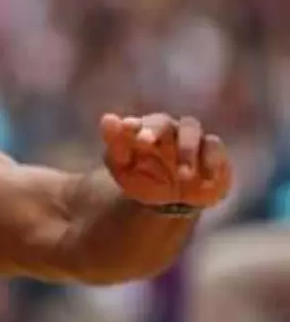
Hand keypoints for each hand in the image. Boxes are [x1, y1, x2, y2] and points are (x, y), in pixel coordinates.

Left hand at [100, 112, 232, 209]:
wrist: (170, 202)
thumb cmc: (144, 179)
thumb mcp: (123, 169)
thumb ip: (115, 147)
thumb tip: (107, 118)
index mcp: (144, 133)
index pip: (137, 123)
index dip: (132, 125)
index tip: (124, 128)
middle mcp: (168, 131)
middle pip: (163, 122)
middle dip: (155, 129)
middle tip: (144, 141)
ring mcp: (192, 139)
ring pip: (192, 130)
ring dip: (186, 148)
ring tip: (183, 174)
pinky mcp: (213, 152)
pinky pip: (215, 149)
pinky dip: (212, 160)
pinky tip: (207, 176)